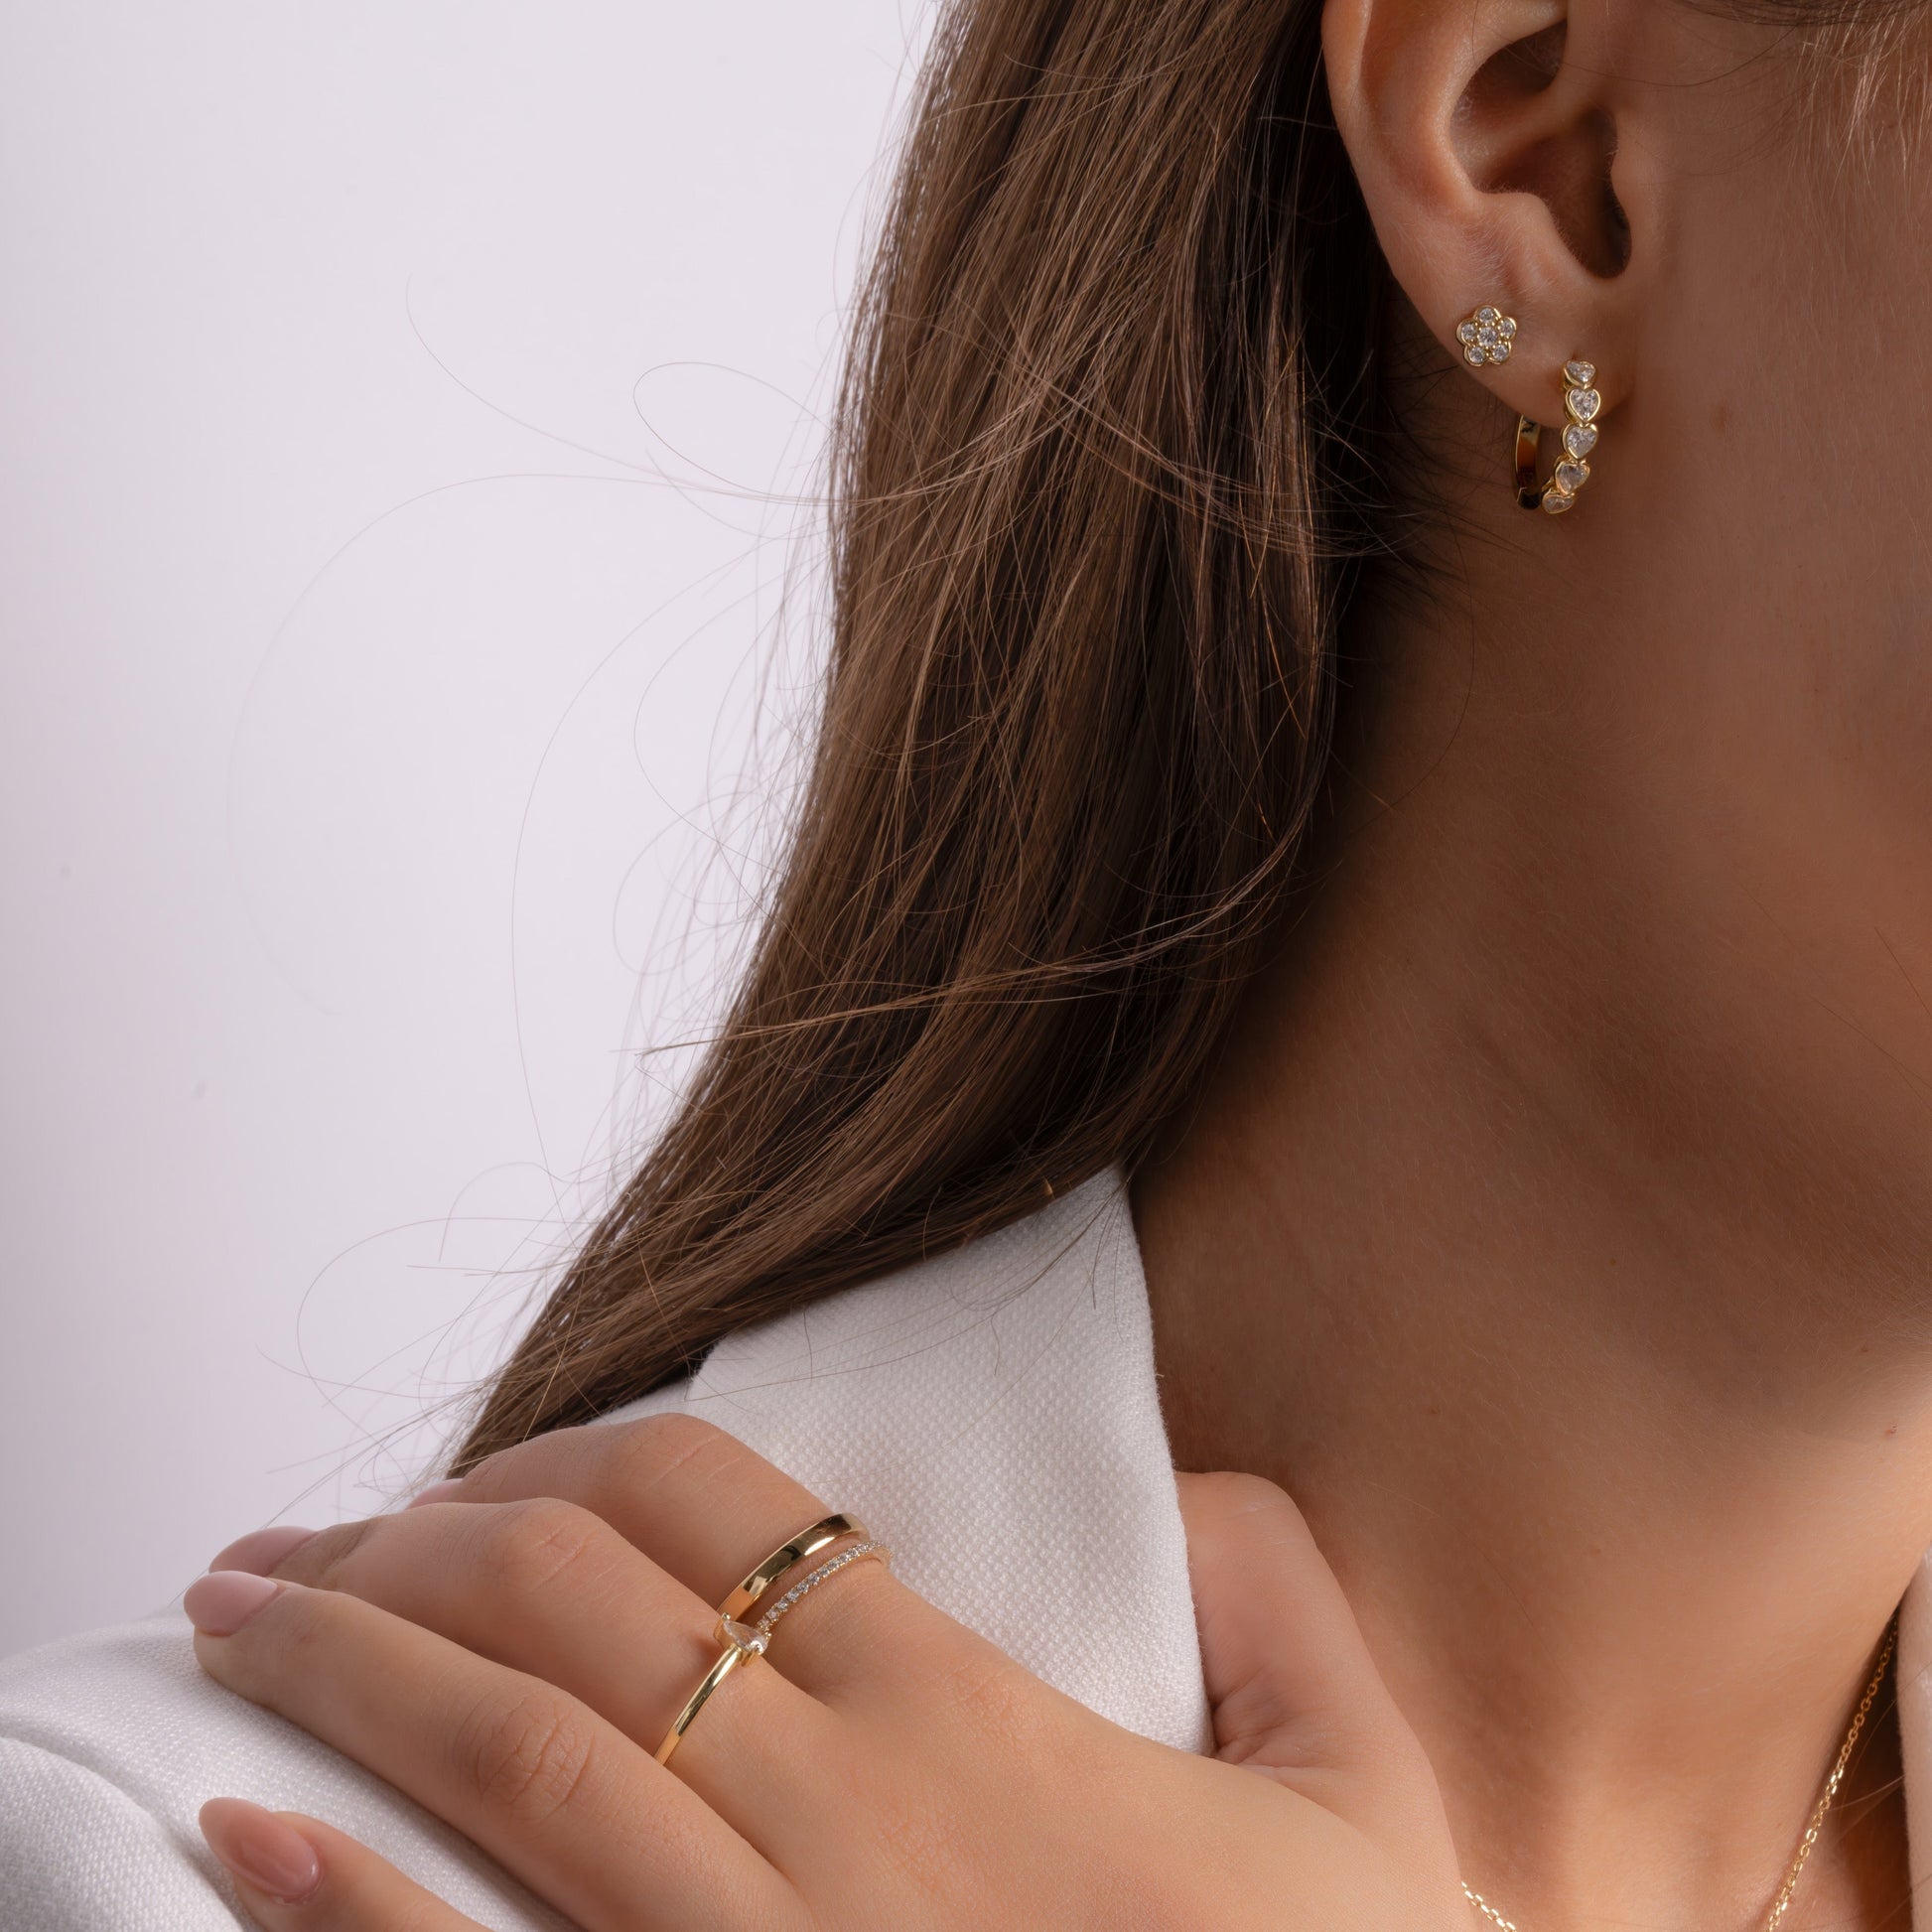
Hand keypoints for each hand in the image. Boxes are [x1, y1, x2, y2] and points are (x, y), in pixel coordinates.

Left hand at [187, 1416, 1466, 1928]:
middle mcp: (837, 1809)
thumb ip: (1282, 1605)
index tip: (482, 1477)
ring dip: (344, 1662)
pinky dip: (345, 1899)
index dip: (567, 1457)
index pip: (714, 1502)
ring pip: (510, 1746)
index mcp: (963, 1714)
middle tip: (294, 1539)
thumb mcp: (1360, 1800)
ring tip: (230, 1613)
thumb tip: (1193, 1495)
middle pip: (573, 1599)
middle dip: (409, 1536)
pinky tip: (235, 1832)